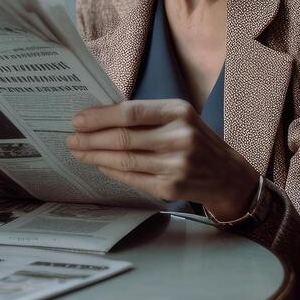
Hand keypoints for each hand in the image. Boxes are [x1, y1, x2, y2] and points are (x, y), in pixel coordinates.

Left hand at [67, 100, 259, 220]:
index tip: (77, 119)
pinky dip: (111, 171)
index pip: (130, 112)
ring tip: (78, 151)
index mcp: (178, 112)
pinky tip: (99, 164)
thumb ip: (145, 115)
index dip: (100, 117)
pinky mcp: (171, 187)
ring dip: (95, 156)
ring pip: (124, 160)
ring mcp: (176, 164)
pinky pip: (132, 178)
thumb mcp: (178, 117)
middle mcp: (180, 137)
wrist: (227, 175)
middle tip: (71, 138)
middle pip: (123, 138)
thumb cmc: (195, 139)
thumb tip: (99, 117)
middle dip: (91, 139)